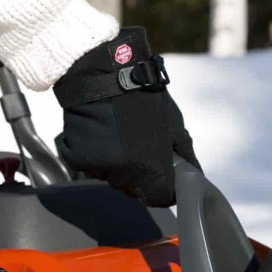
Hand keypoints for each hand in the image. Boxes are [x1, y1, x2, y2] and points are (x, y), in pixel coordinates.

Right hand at [53, 27, 199, 206]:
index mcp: (153, 170)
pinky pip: (89, 167)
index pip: (161, 198)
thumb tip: (195, 177)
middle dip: (141, 175)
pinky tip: (101, 132)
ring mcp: (99, 169)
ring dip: (117, 165)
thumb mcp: (175, 126)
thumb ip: (186, 156)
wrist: (107, 73)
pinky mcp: (77, 159)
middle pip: (135, 191)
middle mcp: (125, 176)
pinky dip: (95, 155)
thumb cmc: (145, 97)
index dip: (165, 186)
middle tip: (139, 145)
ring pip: (112, 179)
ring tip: (119, 135)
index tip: (163, 171)